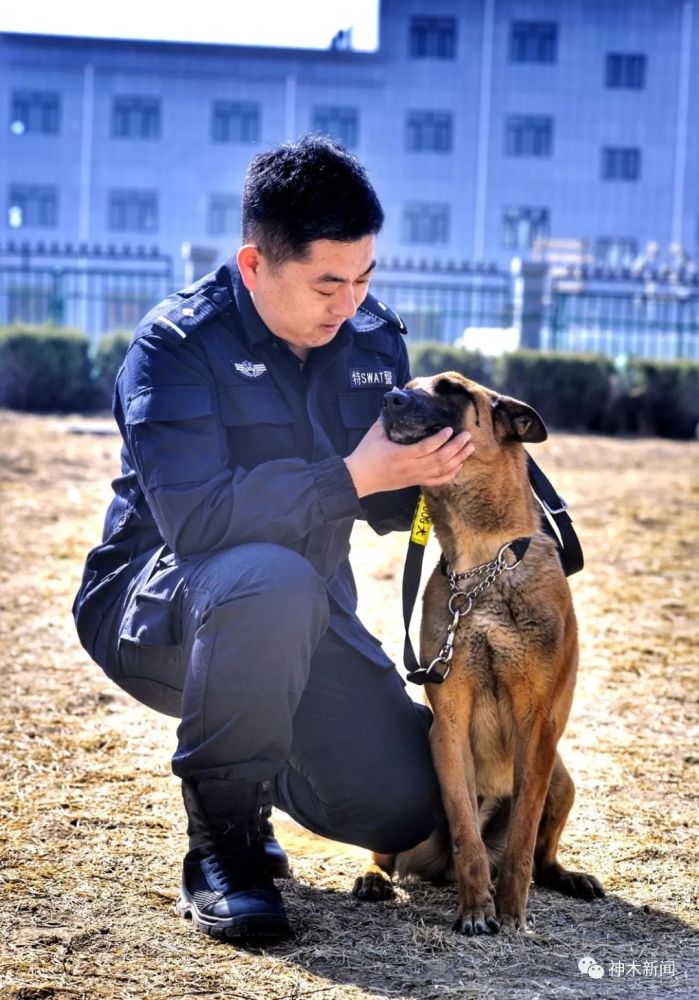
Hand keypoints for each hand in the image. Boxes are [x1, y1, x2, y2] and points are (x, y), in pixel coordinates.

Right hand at [344, 420, 473, 497]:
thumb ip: (387, 415)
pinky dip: (450, 473)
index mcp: (400, 455)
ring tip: (469, 447)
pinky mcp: (415, 482)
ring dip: (458, 459)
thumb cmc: (366, 453)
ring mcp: (414, 476)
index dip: (440, 440)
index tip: (450, 429)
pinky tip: (459, 465)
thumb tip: (395, 391)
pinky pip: (437, 481)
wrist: (359, 478)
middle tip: (467, 436)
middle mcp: (410, 467)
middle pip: (439, 460)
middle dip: (456, 448)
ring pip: (442, 471)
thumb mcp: (375, 432)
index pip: (425, 448)